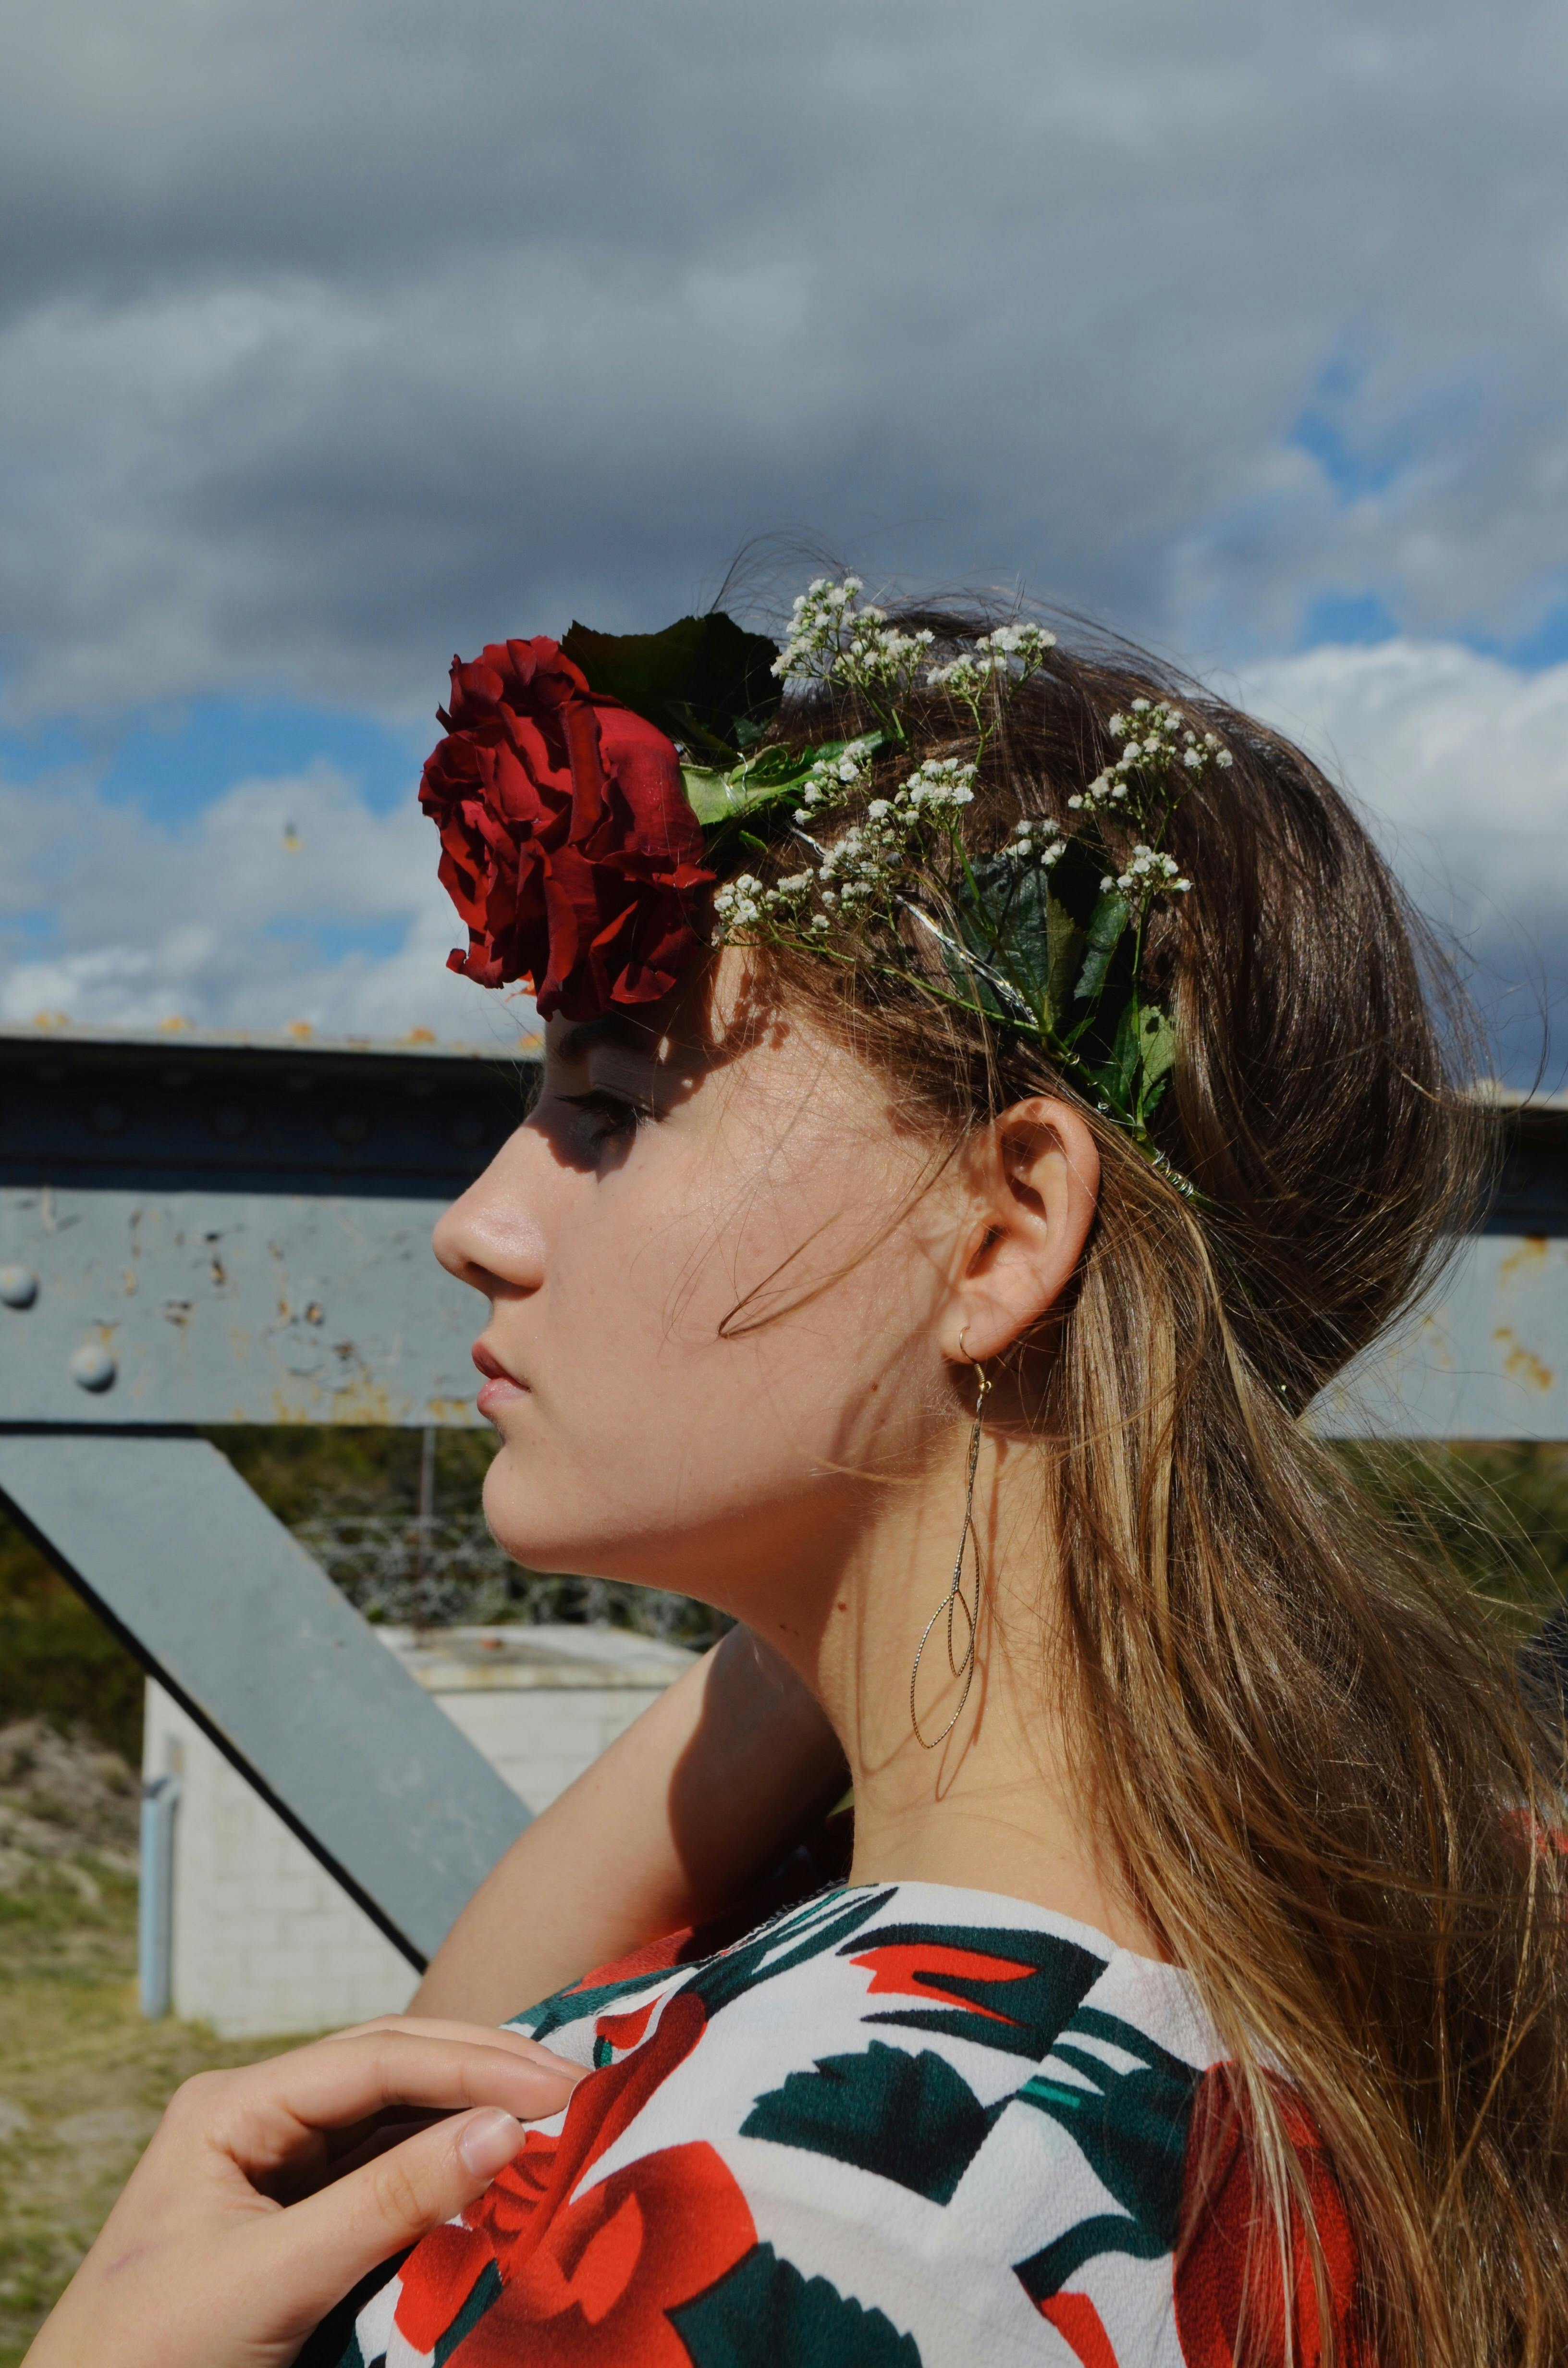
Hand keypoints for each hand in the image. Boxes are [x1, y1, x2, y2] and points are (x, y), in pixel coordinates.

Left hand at [23, 2015, 583, 2367]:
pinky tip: (496, 2174)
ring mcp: (276, 2172)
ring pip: (395, 2122)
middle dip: (483, 2076)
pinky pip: (384, 2180)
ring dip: (471, 2120)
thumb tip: (505, 2131)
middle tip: (578, 2093)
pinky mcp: (295, 2225)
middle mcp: (257, 2122)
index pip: (376, 2058)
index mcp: (231, 2107)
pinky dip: (445, 2175)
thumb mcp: (274, 2278)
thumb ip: (391, 2202)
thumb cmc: (149, 2360)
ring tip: (556, 2123)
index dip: (474, 2065)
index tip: (560, 2089)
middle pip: (391, 2073)